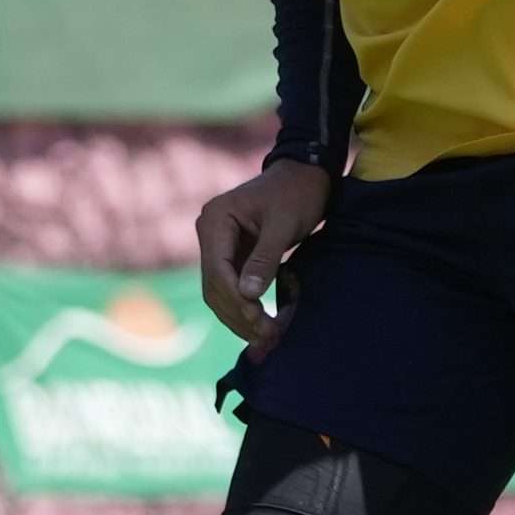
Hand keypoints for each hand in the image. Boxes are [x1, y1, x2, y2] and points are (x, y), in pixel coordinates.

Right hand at [194, 159, 333, 351]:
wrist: (306, 176)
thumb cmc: (297, 194)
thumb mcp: (284, 224)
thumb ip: (265, 258)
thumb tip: (248, 295)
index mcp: (215, 220)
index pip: (217, 270)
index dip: (236, 299)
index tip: (259, 319)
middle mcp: (208, 232)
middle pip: (214, 286)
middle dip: (238, 314)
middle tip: (267, 337)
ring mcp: (217, 245)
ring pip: (220, 293)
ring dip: (240, 317)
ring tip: (267, 339)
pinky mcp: (231, 255)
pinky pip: (232, 288)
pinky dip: (245, 308)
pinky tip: (262, 326)